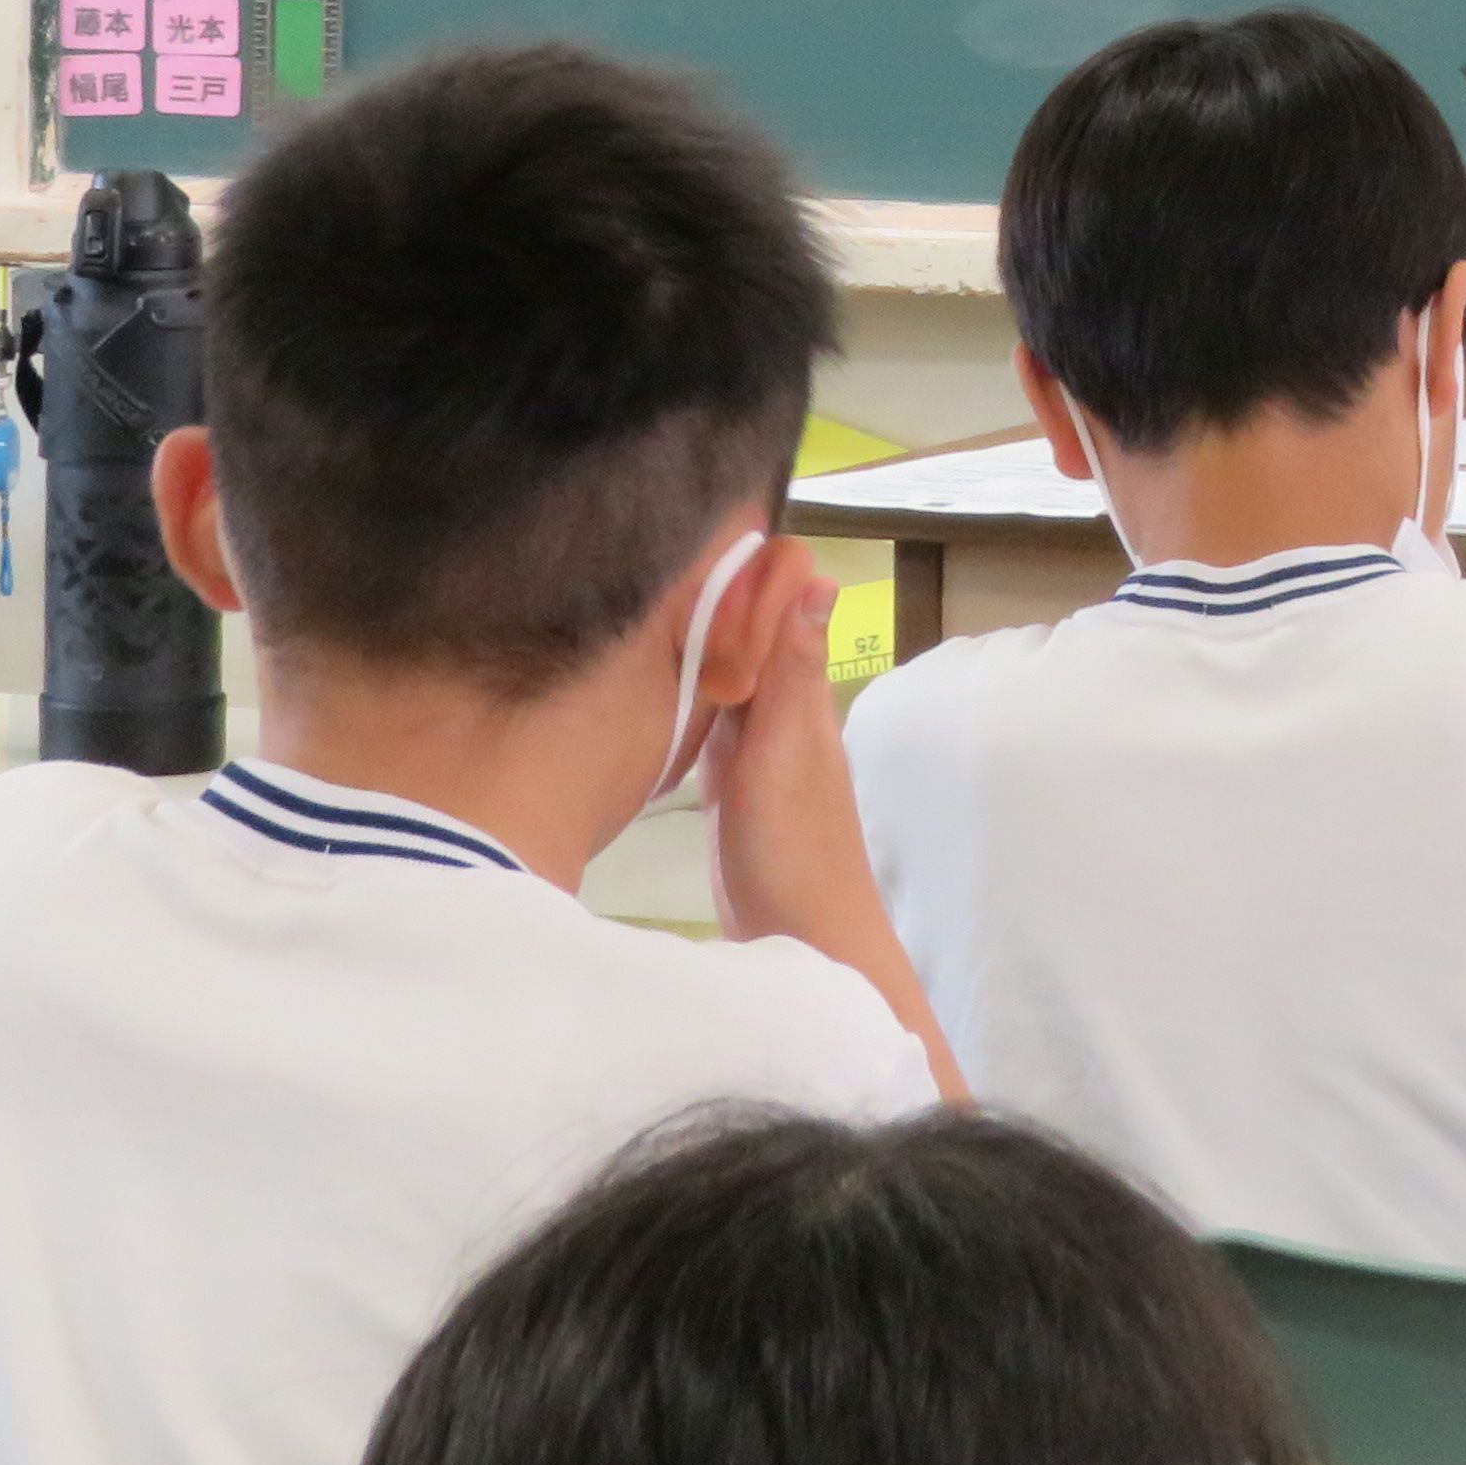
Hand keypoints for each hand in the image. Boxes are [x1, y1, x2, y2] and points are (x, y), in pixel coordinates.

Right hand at [697, 541, 883, 947]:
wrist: (800, 938)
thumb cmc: (792, 846)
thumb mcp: (784, 750)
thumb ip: (793, 671)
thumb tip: (818, 578)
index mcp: (801, 702)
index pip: (782, 617)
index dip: (756, 576)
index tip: (713, 526)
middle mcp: (783, 720)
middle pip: (753, 648)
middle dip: (720, 607)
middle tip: (658, 561)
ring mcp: (757, 757)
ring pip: (730, 685)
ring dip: (703, 652)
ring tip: (648, 609)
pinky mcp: (730, 791)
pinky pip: (710, 729)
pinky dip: (691, 703)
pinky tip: (657, 691)